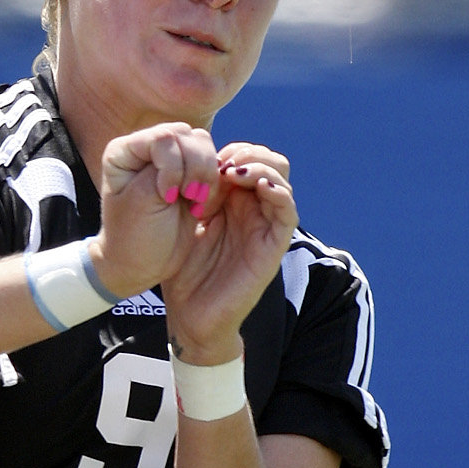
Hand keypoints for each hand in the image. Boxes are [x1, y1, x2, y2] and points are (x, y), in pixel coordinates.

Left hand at [91, 122, 220, 299]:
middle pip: (186, 136)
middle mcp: (146, 148)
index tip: (167, 196)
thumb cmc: (135, 236)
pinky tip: (199, 204)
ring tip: (193, 202)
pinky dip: (212, 181)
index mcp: (124, 151)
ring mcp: (170, 157)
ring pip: (202, 144)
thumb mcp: (144, 199)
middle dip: (193, 168)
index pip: (162, 137)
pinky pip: (212, 161)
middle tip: (185, 199)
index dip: (173, 165)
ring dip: (205, 175)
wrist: (142, 264)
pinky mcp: (189, 170)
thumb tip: (191, 141)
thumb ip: (166, 166)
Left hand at [162, 143, 297, 363]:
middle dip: (247, 153)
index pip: (246, 157)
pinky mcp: (274, 245)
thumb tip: (194, 162)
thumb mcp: (181, 225)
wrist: (190, 316)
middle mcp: (252, 209)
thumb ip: (192, 193)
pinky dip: (278, 191)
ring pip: (280, 178)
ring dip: (260, 166)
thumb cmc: (181, 273)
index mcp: (232, 202)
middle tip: (221, 163)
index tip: (203, 160)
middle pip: (268, 161)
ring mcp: (265, 226)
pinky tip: (257, 185)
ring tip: (234, 172)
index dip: (229, 151)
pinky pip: (287, 210)